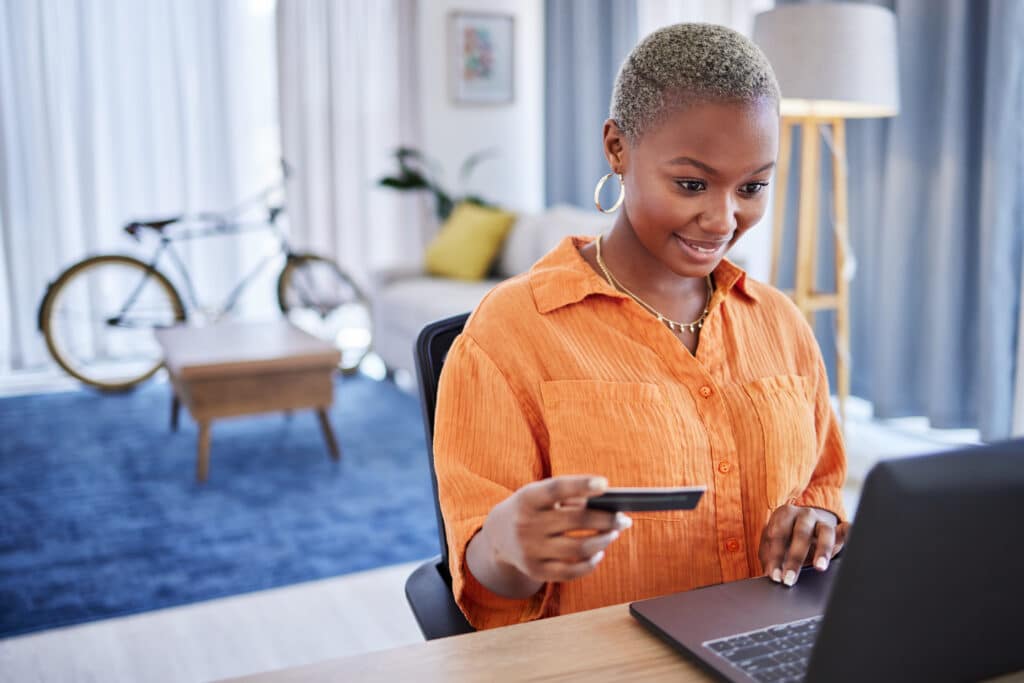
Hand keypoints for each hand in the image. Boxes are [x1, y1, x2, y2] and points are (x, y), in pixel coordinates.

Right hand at [477, 475, 632, 589]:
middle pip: (576, 520)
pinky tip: (598, 552)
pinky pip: (572, 571)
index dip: (581, 485)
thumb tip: (609, 509)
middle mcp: (526, 524)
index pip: (557, 488)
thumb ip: (570, 497)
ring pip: (579, 548)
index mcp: (527, 498)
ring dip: (603, 540)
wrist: (499, 535)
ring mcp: (530, 550)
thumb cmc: (532, 508)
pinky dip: (591, 562)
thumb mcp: (540, 494)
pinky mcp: (536, 571)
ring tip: (613, 533)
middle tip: (624, 518)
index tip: (605, 484)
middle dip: (607, 519)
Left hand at [759, 504, 849, 586]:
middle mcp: (805, 514)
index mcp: (784, 514)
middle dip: (794, 559)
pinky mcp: (838, 530)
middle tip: (789, 579)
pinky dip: (850, 533)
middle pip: (800, 534)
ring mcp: (823, 521)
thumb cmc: (784, 539)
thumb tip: (768, 576)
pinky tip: (852, 539)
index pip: (778, 535)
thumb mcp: (774, 545)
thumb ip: (771, 558)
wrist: (802, 526)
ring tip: (819, 567)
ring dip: (822, 551)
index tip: (775, 576)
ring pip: (825, 532)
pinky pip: (846, 529)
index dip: (775, 556)